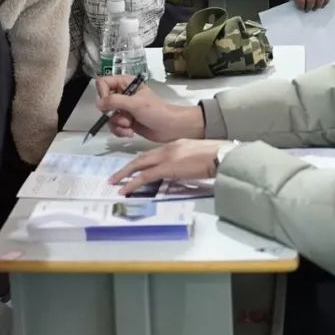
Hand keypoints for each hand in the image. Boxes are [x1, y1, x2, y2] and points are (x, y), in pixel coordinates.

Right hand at [96, 76, 205, 142]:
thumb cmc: (156, 112)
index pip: (103, 83)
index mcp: (126, 83)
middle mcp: (123, 94)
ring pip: (108, 116)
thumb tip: (98, 104)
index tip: (110, 104)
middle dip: (112, 113)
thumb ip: (115, 101)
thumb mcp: (135, 104)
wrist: (170, 128)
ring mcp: (124, 109)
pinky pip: (114, 126)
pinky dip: (120, 131)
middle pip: (104, 102)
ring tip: (130, 127)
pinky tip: (130, 133)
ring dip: (117, 124)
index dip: (103, 94)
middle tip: (125, 117)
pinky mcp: (126, 121)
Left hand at [108, 139, 228, 194]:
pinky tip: (126, 189)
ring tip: (115, 183)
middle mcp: (167, 149)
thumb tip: (177, 169)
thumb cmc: (214, 156)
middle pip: (141, 158)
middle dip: (126, 167)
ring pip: (139, 165)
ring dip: (125, 174)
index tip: (132, 168)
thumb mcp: (195, 154)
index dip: (139, 161)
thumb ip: (183, 159)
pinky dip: (133, 183)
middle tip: (114, 176)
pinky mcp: (167, 168)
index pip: (151, 153)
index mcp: (174, 145)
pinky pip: (145, 176)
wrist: (220, 155)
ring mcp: (166, 157)